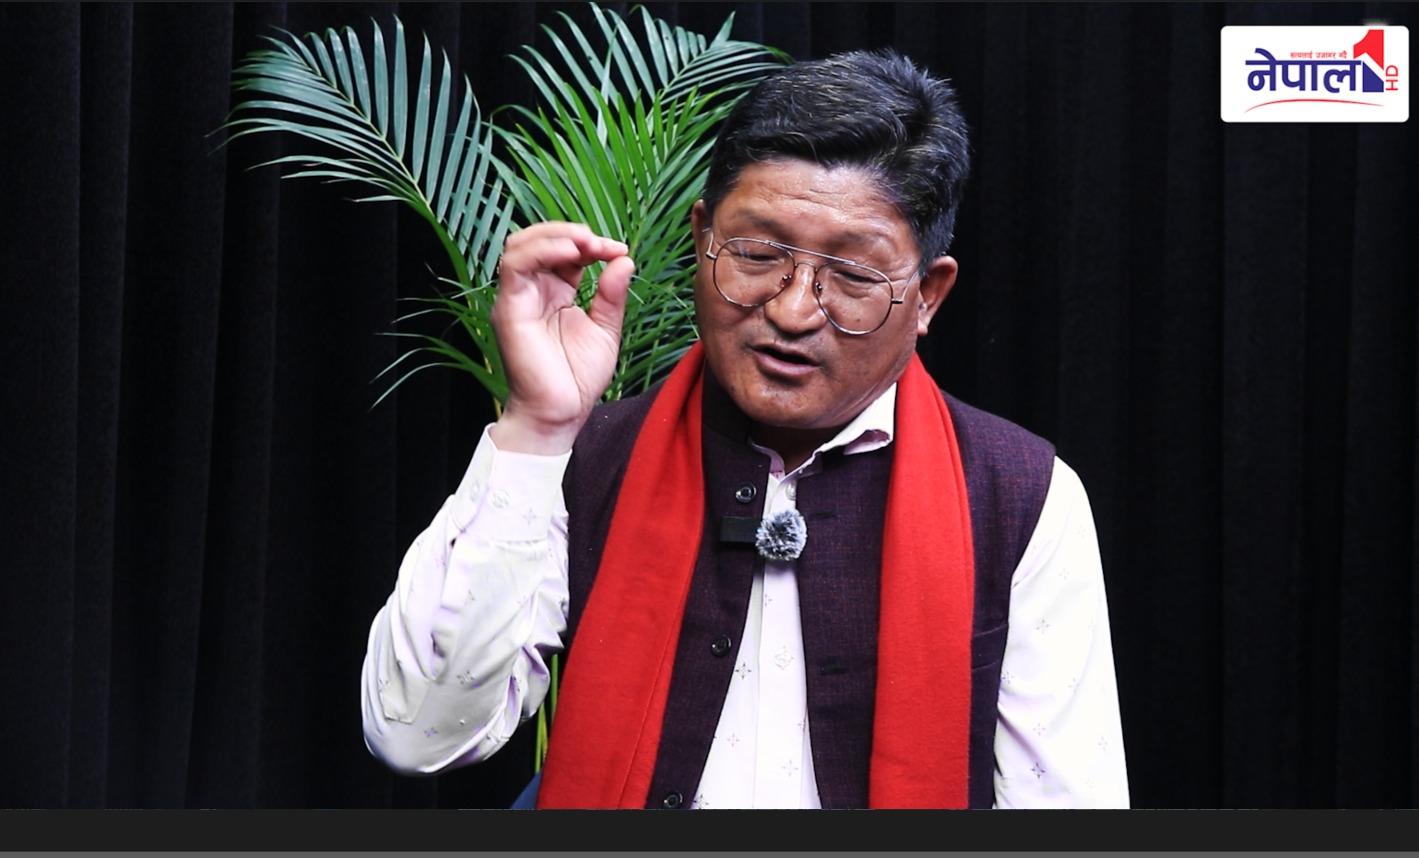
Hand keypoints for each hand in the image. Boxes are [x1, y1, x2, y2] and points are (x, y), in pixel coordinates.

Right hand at [488, 222, 634, 453]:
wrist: (560, 412)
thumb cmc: (578, 378)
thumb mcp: (605, 330)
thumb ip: (612, 295)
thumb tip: (623, 260)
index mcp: (556, 293)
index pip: (566, 252)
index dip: (591, 244)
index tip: (619, 250)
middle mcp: (533, 291)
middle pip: (539, 240)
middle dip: (572, 234)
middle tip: (601, 243)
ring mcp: (518, 298)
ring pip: (521, 245)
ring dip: (555, 235)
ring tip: (586, 243)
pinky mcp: (509, 308)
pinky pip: (515, 265)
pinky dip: (541, 250)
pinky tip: (570, 253)